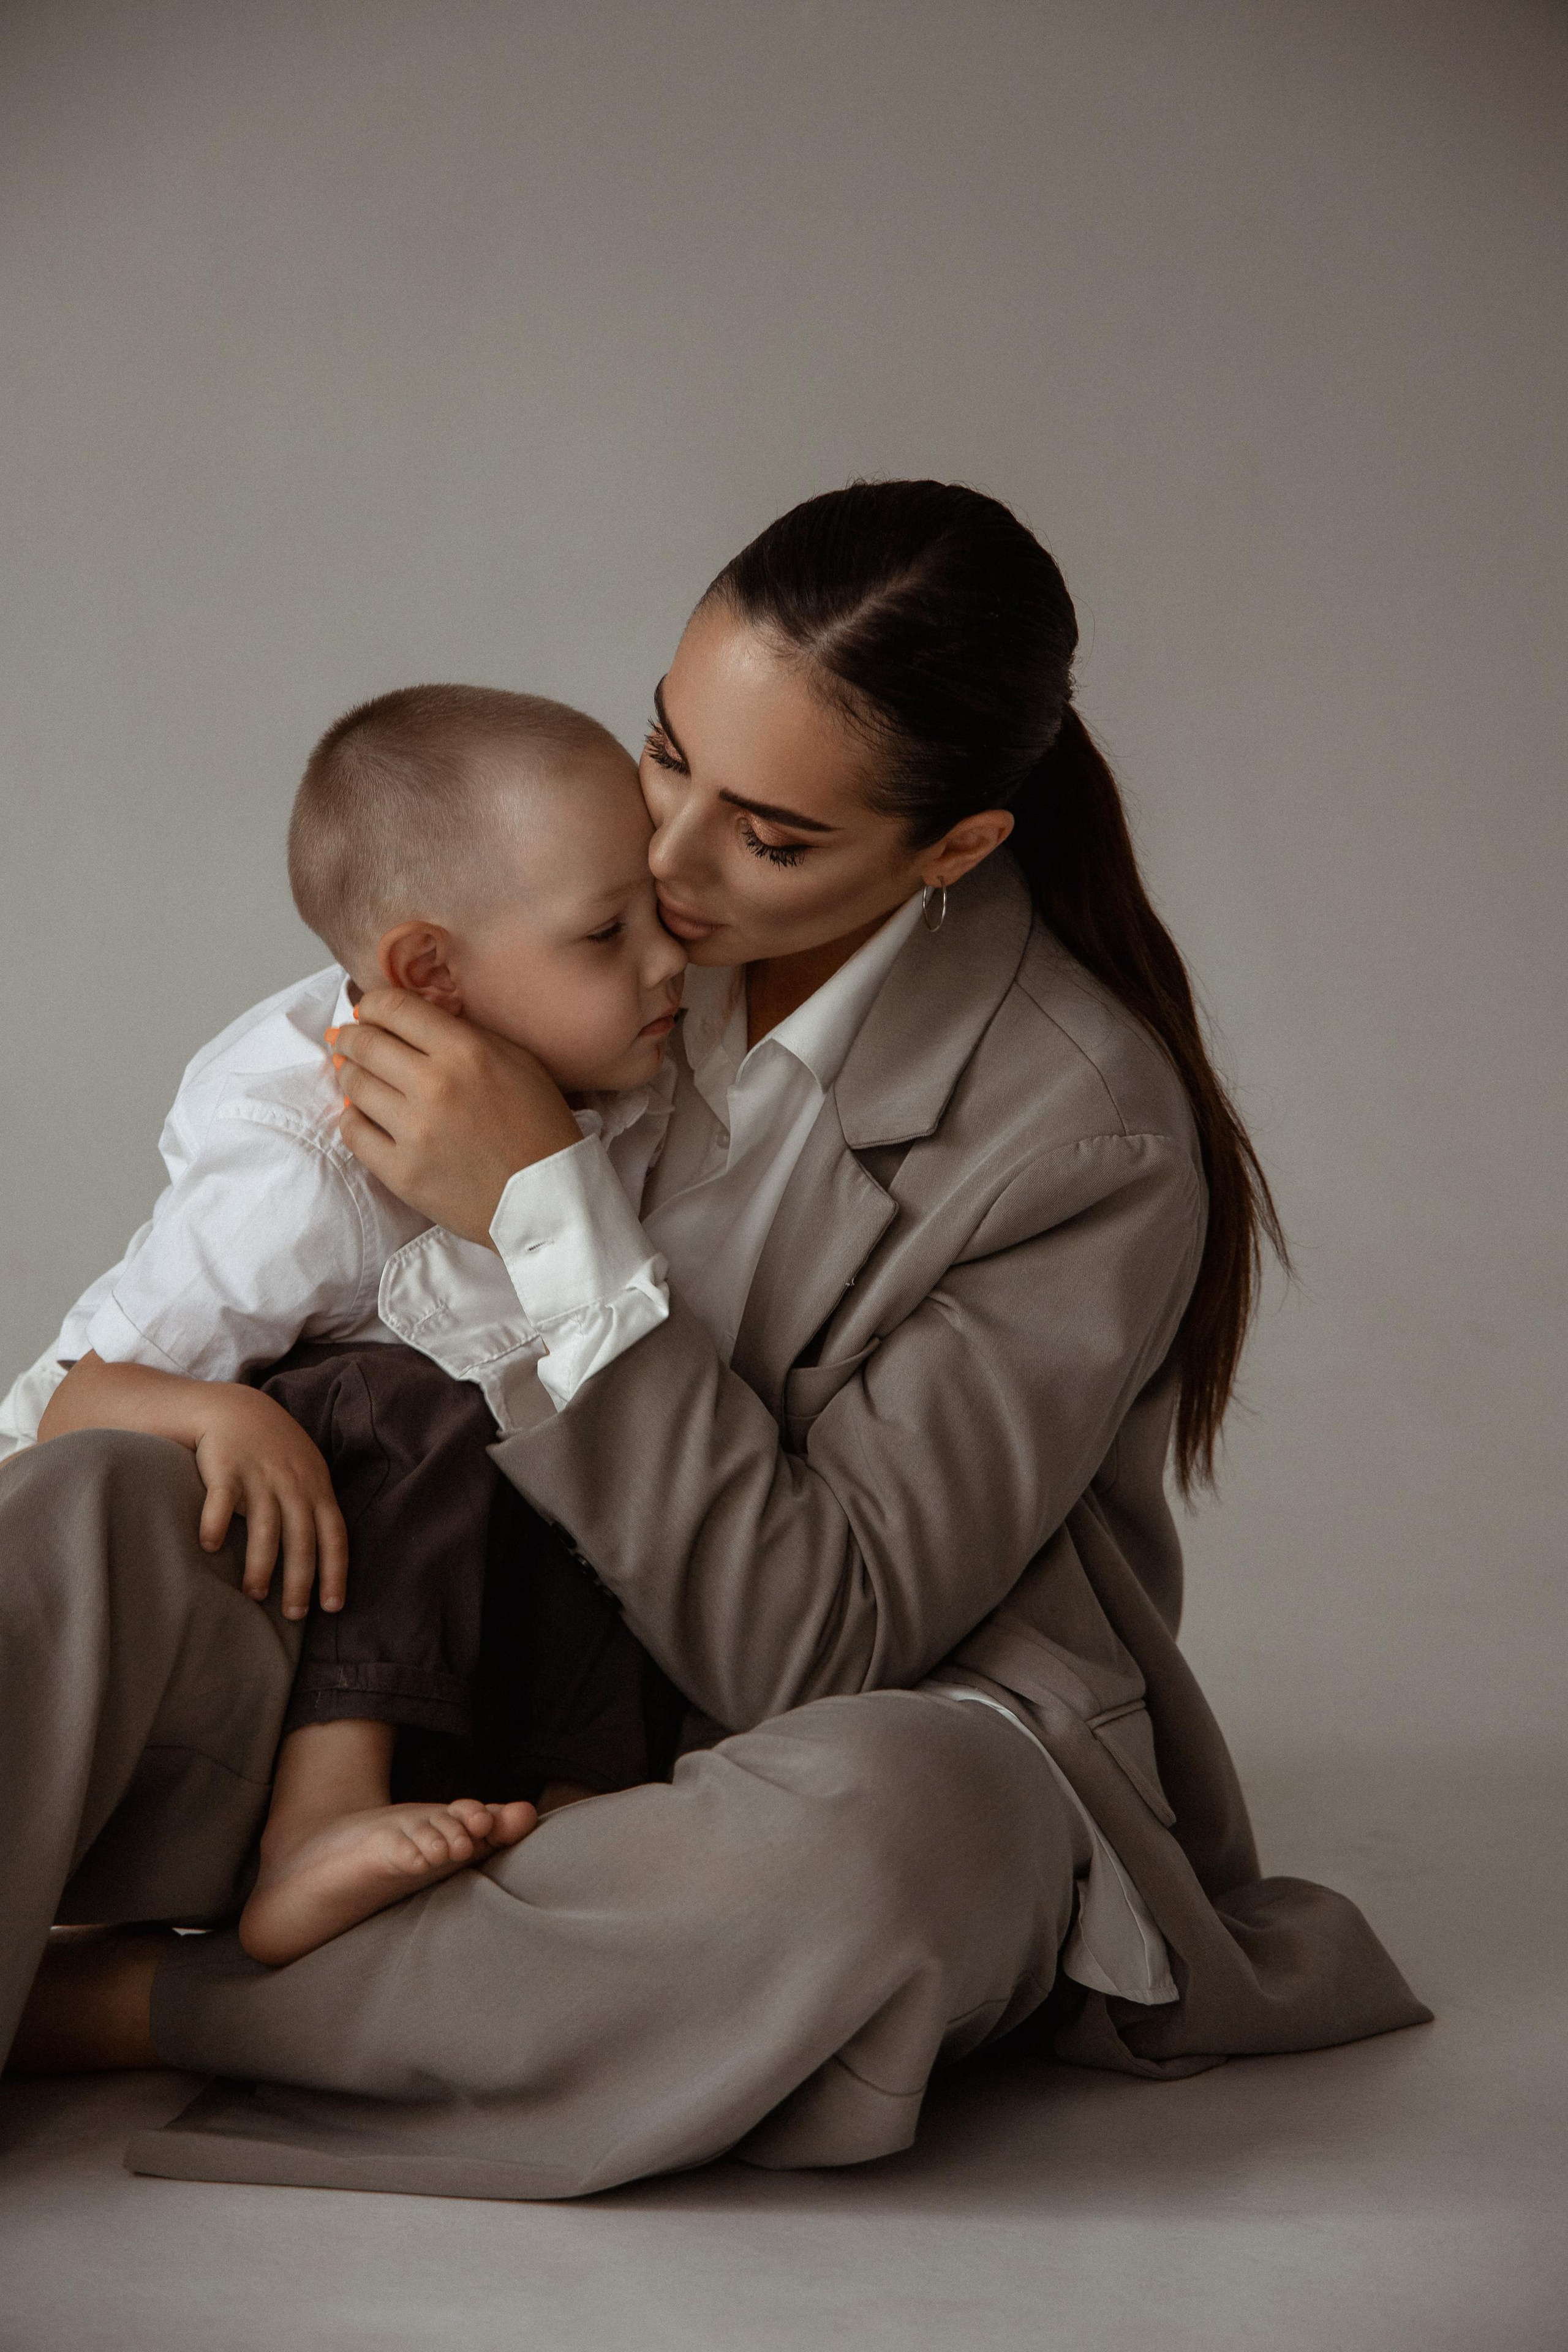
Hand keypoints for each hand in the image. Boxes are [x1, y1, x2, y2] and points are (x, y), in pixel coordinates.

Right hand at [190, 1384, 349, 1619]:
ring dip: (261, 1564)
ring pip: (265, 1527)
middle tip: (293, 1614)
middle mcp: (292, 1485)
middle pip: (301, 1540)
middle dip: (299, 1581)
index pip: (334, 1536)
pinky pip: (222, 1500)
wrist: (238, 1409)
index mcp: (317, 1489)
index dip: (335, 1572)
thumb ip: (316, 1510)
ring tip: (254, 1594)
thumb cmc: (276, 1452)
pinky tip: (209, 1546)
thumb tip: (327, 1562)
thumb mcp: (307, 1474)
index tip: (332, 1606)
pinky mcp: (226, 1467)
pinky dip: (215, 1523)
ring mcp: (260, 1476)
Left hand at [331, 989, 583, 1242]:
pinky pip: (353, 1133)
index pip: (394, 1008)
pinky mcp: (402, 1172)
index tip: (371, 1012)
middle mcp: (435, 1086)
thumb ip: (466, 1033)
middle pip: (365, 1044)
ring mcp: (415, 1132)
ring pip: (353, 1085)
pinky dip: (353, 1118)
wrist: (548, 1198)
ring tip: (356, 1074)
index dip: (374, 1005)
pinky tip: (364, 1114)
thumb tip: (414, 1018)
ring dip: (349, 1074)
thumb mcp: (517, 1061)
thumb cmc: (539, 1127)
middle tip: (351, 1040)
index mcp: (466, 1052)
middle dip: (352, 1036)